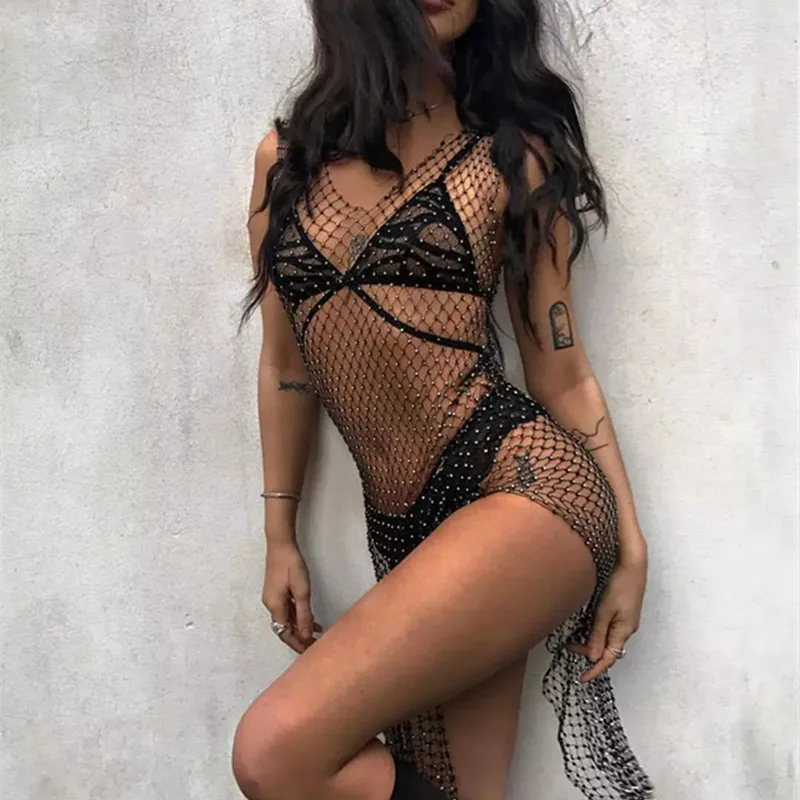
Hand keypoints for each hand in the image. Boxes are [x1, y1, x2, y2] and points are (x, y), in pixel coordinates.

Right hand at [263, 540, 323, 653]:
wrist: (281, 545)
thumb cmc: (292, 565)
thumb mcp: (302, 590)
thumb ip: (304, 614)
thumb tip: (306, 635)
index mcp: (275, 606)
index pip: (285, 633)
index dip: (297, 644)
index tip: (310, 651)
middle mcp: (271, 605)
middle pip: (284, 628)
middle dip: (299, 638)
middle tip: (315, 645)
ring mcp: (273, 598)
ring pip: (286, 619)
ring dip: (300, 627)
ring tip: (318, 633)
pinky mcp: (276, 591)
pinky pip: (287, 609)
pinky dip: (298, 616)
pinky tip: (310, 617)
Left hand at [567, 554, 646, 681]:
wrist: (632, 563)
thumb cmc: (620, 584)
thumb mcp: (605, 610)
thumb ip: (598, 633)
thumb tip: (594, 658)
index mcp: (624, 631)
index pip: (609, 659)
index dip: (595, 670)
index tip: (582, 678)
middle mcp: (626, 628)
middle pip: (607, 650)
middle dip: (589, 653)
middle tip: (568, 647)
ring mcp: (626, 620)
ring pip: (608, 639)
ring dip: (592, 642)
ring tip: (573, 639)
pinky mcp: (623, 611)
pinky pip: (609, 629)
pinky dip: (597, 632)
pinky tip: (587, 627)